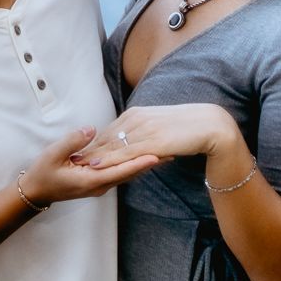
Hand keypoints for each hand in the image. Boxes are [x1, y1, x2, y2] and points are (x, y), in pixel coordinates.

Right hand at [19, 126, 158, 207]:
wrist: (36, 191)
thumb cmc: (43, 173)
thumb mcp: (53, 155)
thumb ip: (73, 142)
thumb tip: (92, 129)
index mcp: (91, 179)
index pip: (120, 170)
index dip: (139, 162)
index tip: (157, 154)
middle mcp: (100, 185)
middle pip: (130, 173)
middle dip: (150, 162)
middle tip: (171, 150)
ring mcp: (100, 185)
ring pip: (127, 174)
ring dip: (145, 164)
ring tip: (164, 153)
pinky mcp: (98, 181)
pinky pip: (120, 173)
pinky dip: (133, 165)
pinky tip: (142, 157)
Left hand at [78, 104, 241, 168]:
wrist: (211, 126)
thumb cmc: (187, 127)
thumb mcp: (160, 125)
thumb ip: (146, 130)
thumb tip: (136, 138)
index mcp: (136, 114)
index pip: (110, 130)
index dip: (94, 142)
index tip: (78, 150)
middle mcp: (136, 120)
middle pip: (107, 137)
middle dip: (88, 149)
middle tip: (70, 159)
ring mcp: (143, 130)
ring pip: (113, 146)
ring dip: (94, 156)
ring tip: (77, 164)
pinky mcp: (152, 142)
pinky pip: (126, 153)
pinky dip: (110, 160)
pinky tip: (97, 166)